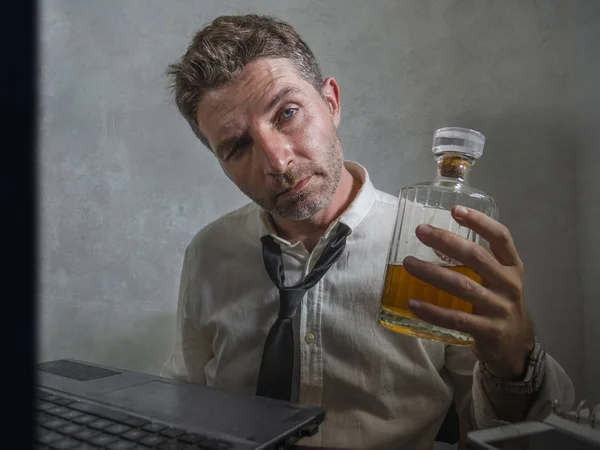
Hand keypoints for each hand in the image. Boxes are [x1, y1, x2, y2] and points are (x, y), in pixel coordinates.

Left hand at [404, 205, 534, 379]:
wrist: (515, 345)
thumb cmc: (498, 303)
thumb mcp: (498, 278)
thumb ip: (477, 261)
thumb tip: (434, 239)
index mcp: (512, 266)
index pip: (501, 237)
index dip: (479, 221)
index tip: (455, 209)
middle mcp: (509, 284)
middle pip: (476, 257)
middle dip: (446, 241)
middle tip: (421, 231)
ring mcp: (499, 308)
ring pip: (463, 286)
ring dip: (432, 273)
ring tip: (408, 263)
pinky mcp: (488, 330)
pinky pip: (456, 318)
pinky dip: (432, 311)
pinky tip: (413, 303)